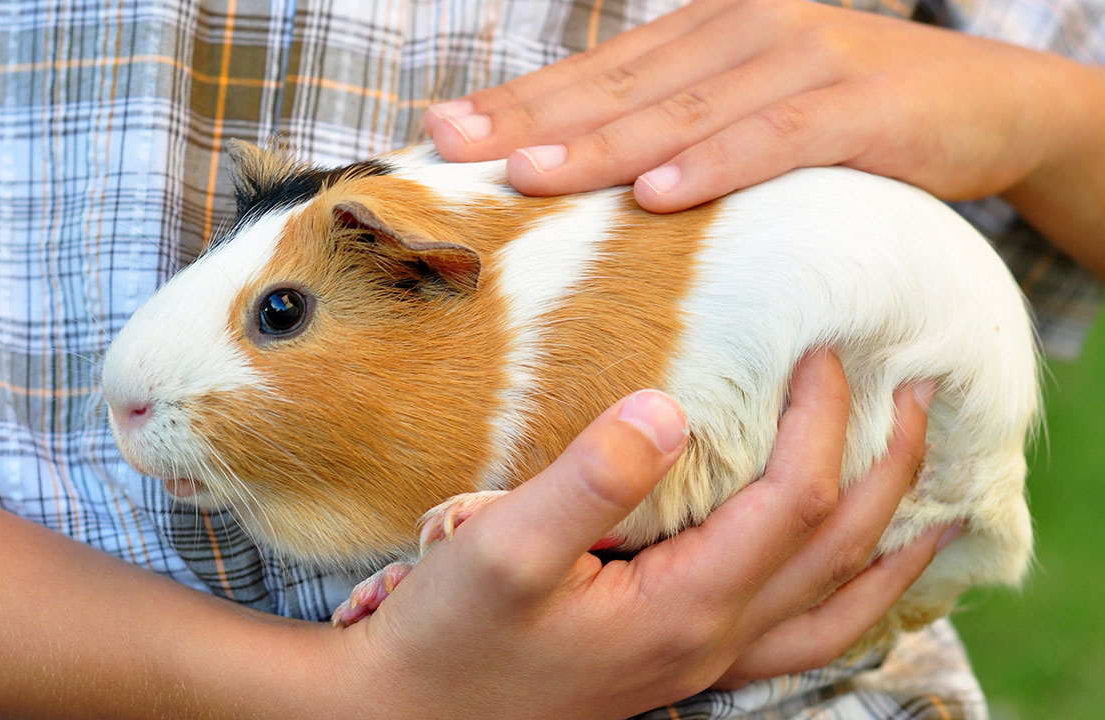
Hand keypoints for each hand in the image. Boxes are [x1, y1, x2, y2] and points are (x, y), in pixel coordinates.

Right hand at [332, 351, 949, 718]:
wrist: (413, 714)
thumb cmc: (451, 635)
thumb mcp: (503, 549)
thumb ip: (592, 479)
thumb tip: (670, 408)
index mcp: (684, 606)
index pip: (792, 499)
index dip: (822, 419)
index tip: (824, 349)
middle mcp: (714, 640)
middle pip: (839, 549)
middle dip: (890, 466)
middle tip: (921, 393)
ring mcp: (705, 661)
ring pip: (839, 607)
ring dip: (893, 543)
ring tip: (935, 496)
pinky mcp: (680, 663)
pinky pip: (804, 639)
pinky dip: (853, 603)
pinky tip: (853, 578)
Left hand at [424, 0, 1104, 268]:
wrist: (990, 102)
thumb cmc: (850, 116)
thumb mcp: (753, 107)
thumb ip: (678, 126)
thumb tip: (591, 178)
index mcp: (705, 33)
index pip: (596, 74)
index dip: (519, 102)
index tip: (444, 131)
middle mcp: (740, 33)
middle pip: (618, 87)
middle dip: (529, 120)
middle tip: (454, 147)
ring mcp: (799, 61)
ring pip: (681, 112)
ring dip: (600, 147)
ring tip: (529, 176)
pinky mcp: (854, 105)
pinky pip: (772, 139)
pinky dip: (714, 167)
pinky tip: (659, 195)